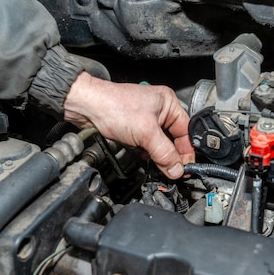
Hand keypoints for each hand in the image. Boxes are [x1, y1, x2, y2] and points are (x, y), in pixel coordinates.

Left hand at [64, 71, 194, 178]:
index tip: (185, 168)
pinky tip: (143, 157)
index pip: (186, 131)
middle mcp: (160, 110)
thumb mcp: (145, 133)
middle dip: (171, 155)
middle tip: (173, 171)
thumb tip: (177, 169)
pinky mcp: (134, 130)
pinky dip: (146, 154)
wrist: (86, 107)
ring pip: (160, 145)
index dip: (187, 151)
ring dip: (158, 156)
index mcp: (168, 103)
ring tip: (157, 165)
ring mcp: (146, 120)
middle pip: (173, 140)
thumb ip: (164, 153)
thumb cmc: (113, 106)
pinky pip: (146, 146)